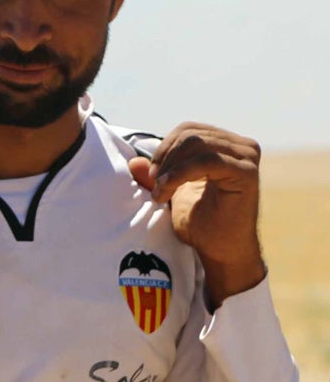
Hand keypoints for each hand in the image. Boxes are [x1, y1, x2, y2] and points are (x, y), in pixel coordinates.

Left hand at [128, 124, 264, 305]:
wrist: (220, 250)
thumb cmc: (199, 224)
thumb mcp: (171, 193)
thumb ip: (156, 176)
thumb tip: (134, 162)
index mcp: (225, 146)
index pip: (188, 130)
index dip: (164, 148)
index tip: (151, 176)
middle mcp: (241, 147)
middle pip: (190, 133)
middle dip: (164, 157)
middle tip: (154, 184)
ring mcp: (246, 157)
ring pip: (197, 143)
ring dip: (170, 168)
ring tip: (160, 192)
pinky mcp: (246, 172)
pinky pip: (206, 161)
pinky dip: (179, 174)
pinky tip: (166, 193)